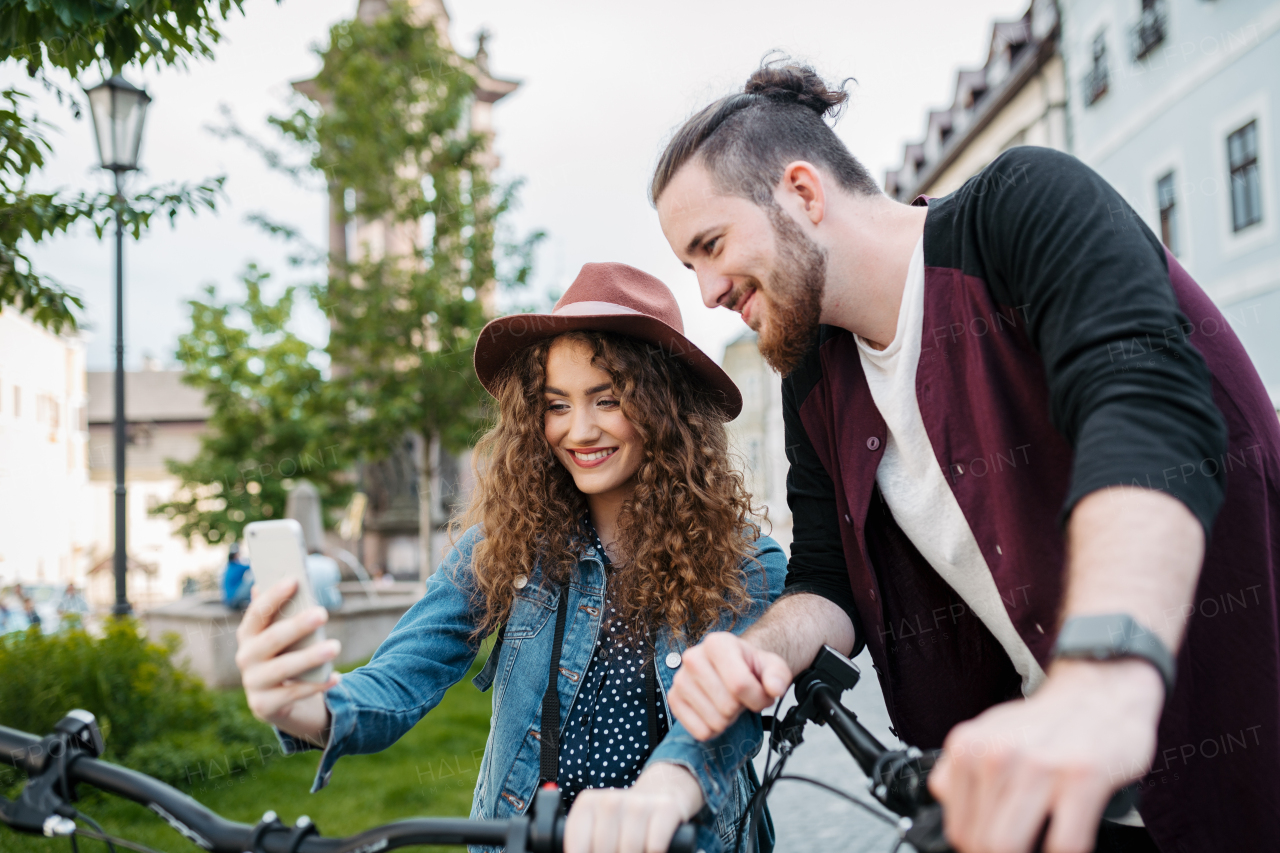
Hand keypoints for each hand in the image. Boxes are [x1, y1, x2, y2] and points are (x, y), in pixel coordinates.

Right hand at [234, 577, 340, 742]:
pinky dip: (316, 686)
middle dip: (297, 625)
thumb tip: (285, 578)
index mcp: (248, 635)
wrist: (279, 702)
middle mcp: (245, 658)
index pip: (257, 613)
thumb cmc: (285, 657)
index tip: (295, 580)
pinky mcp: (264, 706)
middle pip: (271, 639)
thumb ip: (282, 613)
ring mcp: (253, 683)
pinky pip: (294, 694)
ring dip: (310, 657)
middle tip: (322, 613)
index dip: (273, 596)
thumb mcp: (283, 637)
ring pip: (283, 668)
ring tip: (335, 646)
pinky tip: (336, 677)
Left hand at [563, 763, 703, 852]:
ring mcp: (638, 804)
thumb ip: (583, 843)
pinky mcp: (665, 809)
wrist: (662, 794)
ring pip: (630, 851)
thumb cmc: (622, 821)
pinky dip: (654, 851)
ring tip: (634, 851)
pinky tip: (652, 848)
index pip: (577, 848)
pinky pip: (654, 847)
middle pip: (604, 851)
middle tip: (617, 852)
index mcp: (586, 805)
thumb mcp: (597, 827)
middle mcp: (610, 801)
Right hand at [667, 631, 791, 740]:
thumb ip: (778, 675)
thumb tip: (775, 688)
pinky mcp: (674, 700)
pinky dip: (713, 729)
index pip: (739, 684)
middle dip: (742, 708)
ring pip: (715, 721)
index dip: (758, 698)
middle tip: (742, 698)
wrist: (730, 668)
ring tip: (729, 702)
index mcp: (717, 643)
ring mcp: (680, 680)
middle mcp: (693, 658)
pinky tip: (715, 711)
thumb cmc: (749, 667)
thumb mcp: (772, 666)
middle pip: (727, 706)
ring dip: (729, 719)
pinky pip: (700, 731)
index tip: (762, 695)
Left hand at [928, 659, 1163, 852]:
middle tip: (1020, 850)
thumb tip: (950, 816)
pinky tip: (1066, 847)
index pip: (958, 828)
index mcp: (968, 748)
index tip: (988, 849)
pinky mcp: (1082, 779)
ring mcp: (1039, 767)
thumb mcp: (986, 735)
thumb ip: (960, 773)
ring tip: (1041, 847)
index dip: (975, 850)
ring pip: (1011, 848)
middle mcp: (997, 756)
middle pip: (982, 843)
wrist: (1100, 689)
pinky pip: (1064, 844)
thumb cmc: (1046, 722)